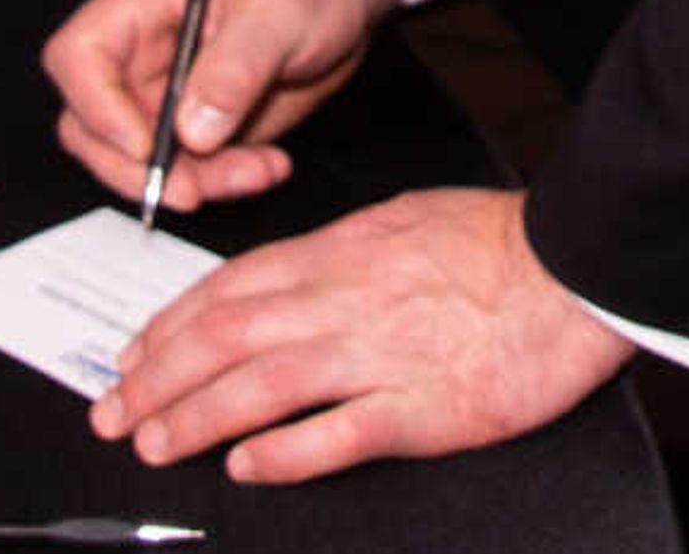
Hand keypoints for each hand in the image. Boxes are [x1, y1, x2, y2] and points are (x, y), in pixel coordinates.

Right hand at [41, 0, 405, 214]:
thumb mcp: (281, 12)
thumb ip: (237, 66)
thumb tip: (194, 131)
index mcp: (141, 0)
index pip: (79, 53)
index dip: (97, 105)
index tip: (145, 146)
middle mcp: (138, 49)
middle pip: (87, 121)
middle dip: (132, 168)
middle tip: (190, 191)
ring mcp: (160, 92)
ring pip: (133, 160)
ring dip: (191, 182)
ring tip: (257, 171)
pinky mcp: (190, 127)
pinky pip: (183, 172)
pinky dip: (221, 182)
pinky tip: (268, 166)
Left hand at [94, 188, 637, 483]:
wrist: (574, 266)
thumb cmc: (494, 242)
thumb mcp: (396, 220)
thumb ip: (334, 254)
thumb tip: (279, 282)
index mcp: (336, 253)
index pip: (228, 289)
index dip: (170, 327)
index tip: (133, 357)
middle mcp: (343, 301)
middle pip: (225, 338)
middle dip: (159, 379)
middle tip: (115, 413)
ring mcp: (380, 354)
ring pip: (262, 385)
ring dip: (198, 417)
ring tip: (156, 444)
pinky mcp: (424, 407)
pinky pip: (338, 433)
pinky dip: (285, 452)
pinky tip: (248, 468)